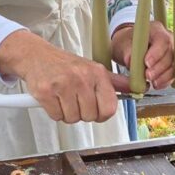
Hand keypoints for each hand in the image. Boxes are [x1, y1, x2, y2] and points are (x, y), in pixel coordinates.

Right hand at [0, 30, 129, 123]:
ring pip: (72, 118)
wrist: (37, 56)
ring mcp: (63, 84)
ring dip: (67, 113)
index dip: (101, 115)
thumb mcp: (92, 69)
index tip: (95, 111)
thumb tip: (138, 89)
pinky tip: (53, 98)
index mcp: (97, 73)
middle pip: (90, 116)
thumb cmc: (66, 65)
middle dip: (81, 113)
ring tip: (63, 98)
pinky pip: (56, 116)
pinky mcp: (46, 91)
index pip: (109, 108)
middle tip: (74, 100)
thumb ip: (115, 82)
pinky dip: (54, 111)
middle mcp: (82, 77)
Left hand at [110, 20, 174, 89]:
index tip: (146, 63)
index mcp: (156, 29)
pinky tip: (157, 84)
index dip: (157, 53)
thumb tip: (130, 61)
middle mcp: (168, 38)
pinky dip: (166, 80)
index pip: (162, 39)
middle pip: (170, 53)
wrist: (129, 47)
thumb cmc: (127, 43)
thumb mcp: (123, 45)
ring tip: (153, 83)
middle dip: (160, 67)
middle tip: (148, 76)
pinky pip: (173, 73)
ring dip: (164, 76)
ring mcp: (172, 51)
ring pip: (174, 64)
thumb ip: (128, 52)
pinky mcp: (172, 63)